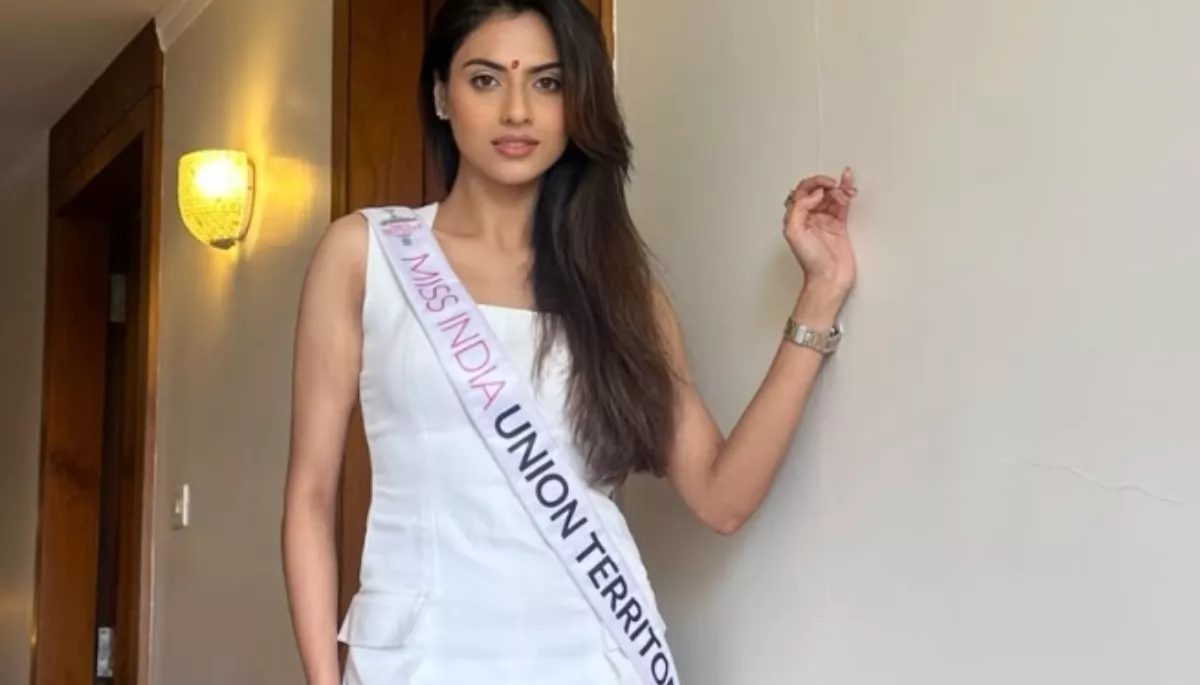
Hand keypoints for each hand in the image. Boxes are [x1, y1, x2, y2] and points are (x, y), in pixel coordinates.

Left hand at [783, 167, 857, 294]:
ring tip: (847, 189)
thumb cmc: (810, 262)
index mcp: (796, 217)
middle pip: (818, 191)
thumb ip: (800, 209)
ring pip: (831, 196)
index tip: (824, 188)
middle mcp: (809, 217)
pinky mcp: (839, 225)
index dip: (813, 185)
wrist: (829, 278)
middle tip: (837, 186)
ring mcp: (825, 220)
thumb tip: (814, 194)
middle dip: (828, 185)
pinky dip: (846, 195)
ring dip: (840, 188)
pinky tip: (850, 187)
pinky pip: (842, 205)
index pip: (802, 192)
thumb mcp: (795, 233)